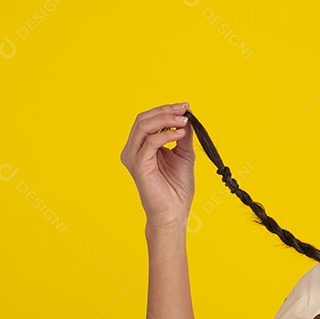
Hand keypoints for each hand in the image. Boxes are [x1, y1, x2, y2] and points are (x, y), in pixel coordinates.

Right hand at [119, 102, 195, 229]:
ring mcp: (133, 157)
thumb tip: (186, 117)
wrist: (174, 213)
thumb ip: (182, 136)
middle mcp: (133, 150)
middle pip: (143, 119)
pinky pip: (150, 142)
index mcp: (141, 147)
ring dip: (165, 119)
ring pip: (143, 127)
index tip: (185, 106)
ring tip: (183, 120)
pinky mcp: (138, 165)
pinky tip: (180, 133)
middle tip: (184, 109)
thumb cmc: (177, 189)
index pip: (148, 120)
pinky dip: (166, 134)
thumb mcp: (184, 156)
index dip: (166, 110)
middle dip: (165, 111)